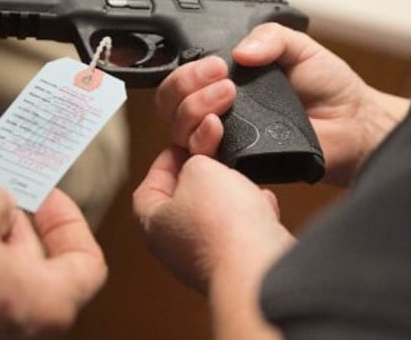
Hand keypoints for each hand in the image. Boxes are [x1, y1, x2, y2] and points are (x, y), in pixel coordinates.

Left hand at [134, 147, 291, 337]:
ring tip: (241, 179)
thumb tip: (202, 163)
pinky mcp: (236, 262)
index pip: (149, 187)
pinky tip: (261, 203)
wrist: (257, 263)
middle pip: (184, 201)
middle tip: (215, 157)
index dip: (166, 161)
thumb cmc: (221, 225)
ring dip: (230, 195)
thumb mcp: (199, 169)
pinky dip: (251, 215)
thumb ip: (194, 161)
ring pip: (215, 216)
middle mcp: (176, 247)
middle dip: (203, 177)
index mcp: (154, 225)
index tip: (184, 146)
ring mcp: (206, 258)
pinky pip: (240, 232)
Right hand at [156, 23, 410, 184]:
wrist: (355, 123)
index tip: (215, 64)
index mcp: (226, 83)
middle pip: (171, 106)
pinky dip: (203, 141)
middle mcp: (220, 113)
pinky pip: (206, 160)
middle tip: (220, 78)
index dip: (186, 72)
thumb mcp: (298, 46)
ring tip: (228, 97)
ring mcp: (228, 141)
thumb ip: (270, 36)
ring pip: (181, 132)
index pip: (182, 80)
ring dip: (193, 110)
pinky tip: (221, 128)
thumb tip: (239, 51)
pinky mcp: (239, 166)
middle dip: (185, 88)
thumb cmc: (330, 87)